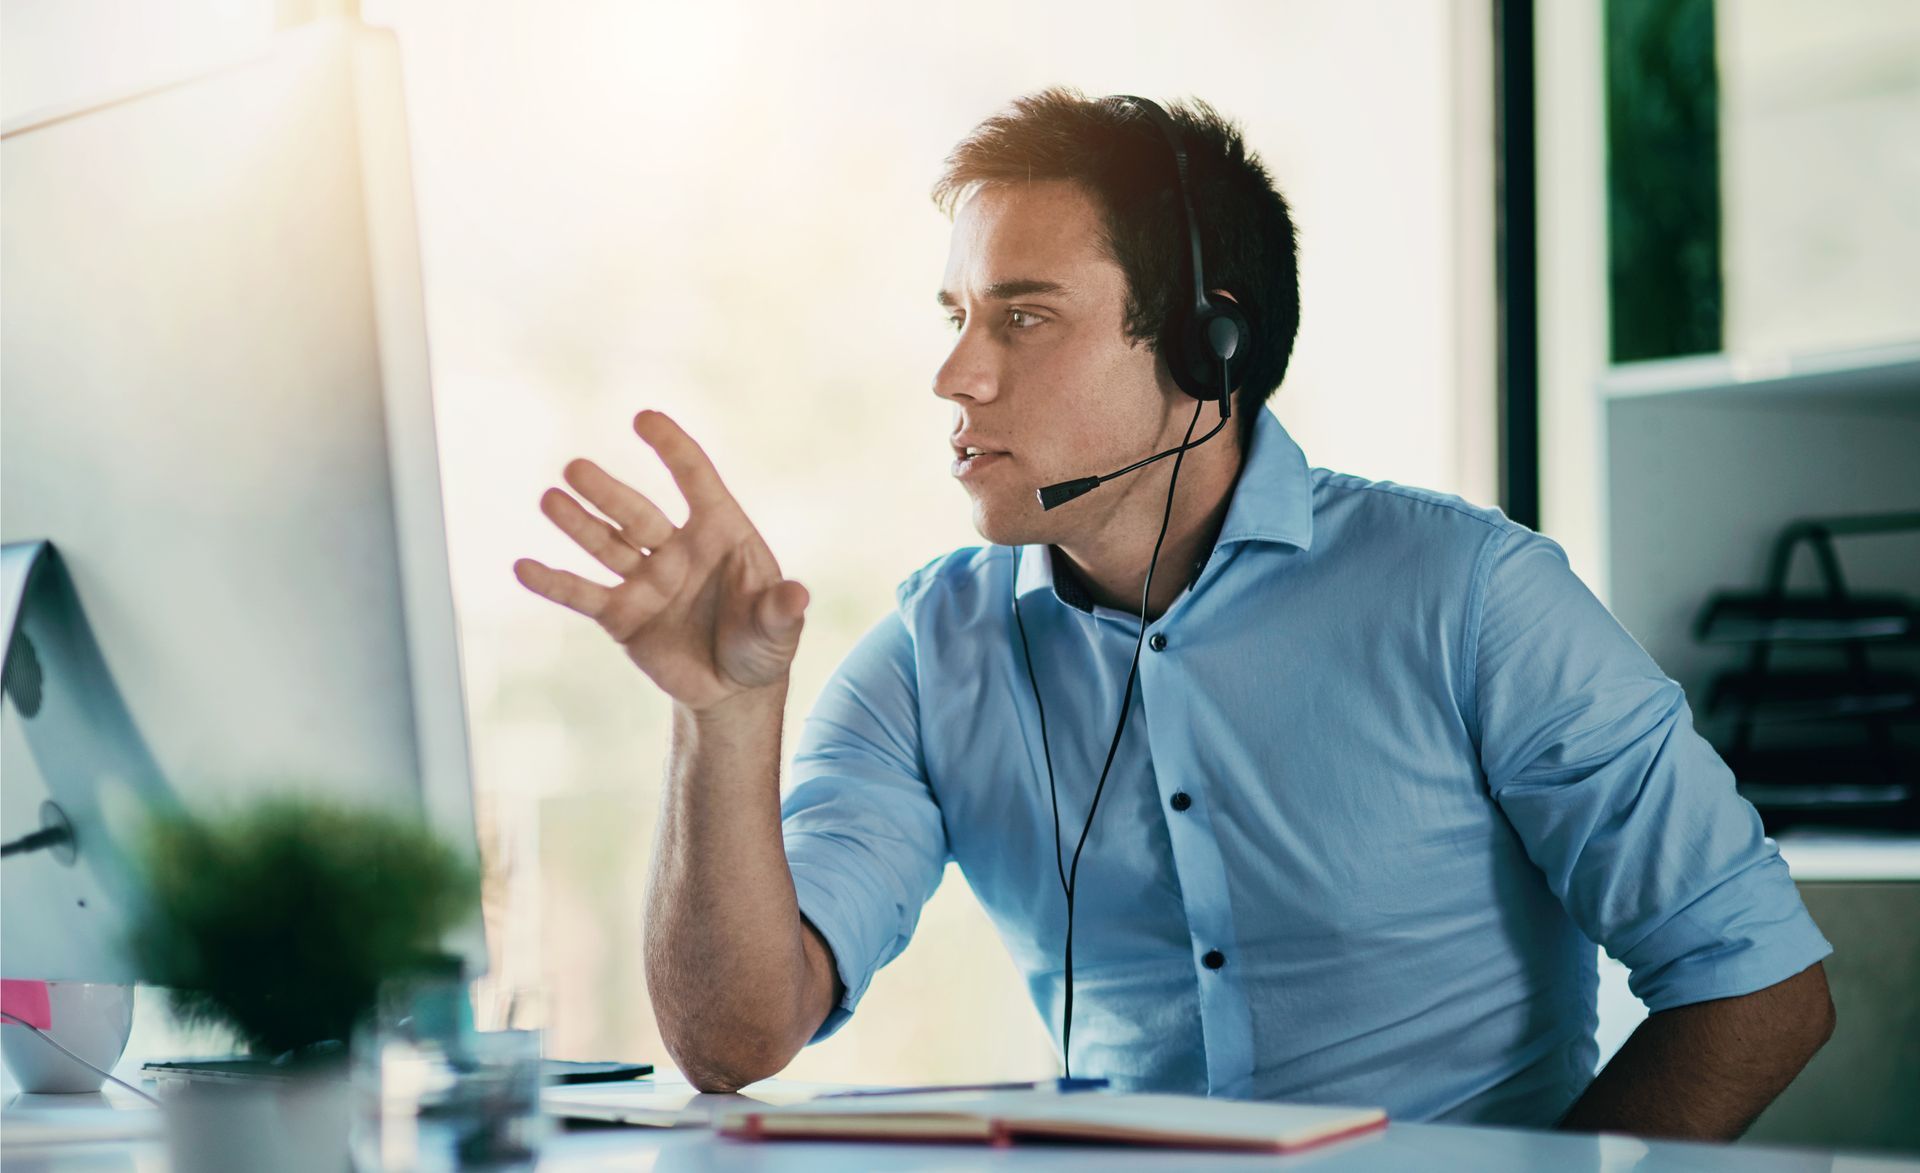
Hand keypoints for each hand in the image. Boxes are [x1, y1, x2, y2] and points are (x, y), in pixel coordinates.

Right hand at [514, 410, 808, 711]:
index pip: (696, 481)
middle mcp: (677, 549)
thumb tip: (797, 597)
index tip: (643, 419)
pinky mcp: (621, 615)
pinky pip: (584, 594)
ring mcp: (646, 580)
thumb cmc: (762, 645)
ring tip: (549, 499)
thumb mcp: (777, 632)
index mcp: (721, 534)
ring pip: (606, 545)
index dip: (673, 449)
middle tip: (575, 469)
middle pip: (637, 514)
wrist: (731, 689)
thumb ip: (779, 613)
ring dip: (577, 524)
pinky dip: (554, 583)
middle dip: (608, 493)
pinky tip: (523, 567)